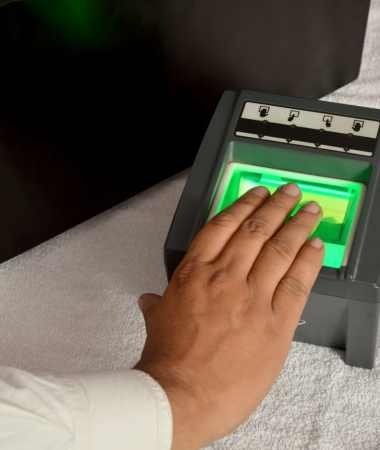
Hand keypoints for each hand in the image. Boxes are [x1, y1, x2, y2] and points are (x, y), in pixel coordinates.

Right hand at [136, 183, 323, 449]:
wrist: (182, 396)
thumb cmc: (167, 359)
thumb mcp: (157, 322)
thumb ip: (157, 304)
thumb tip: (148, 299)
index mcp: (195, 272)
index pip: (223, 226)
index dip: (244, 205)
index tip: (258, 194)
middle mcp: (225, 276)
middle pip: (256, 231)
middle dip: (277, 206)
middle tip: (290, 192)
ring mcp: (253, 297)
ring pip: (280, 250)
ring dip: (297, 225)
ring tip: (310, 211)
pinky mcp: (276, 323)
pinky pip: (297, 283)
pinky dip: (308, 261)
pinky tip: (316, 247)